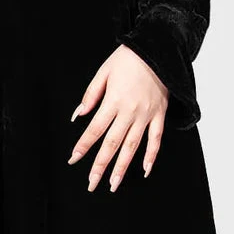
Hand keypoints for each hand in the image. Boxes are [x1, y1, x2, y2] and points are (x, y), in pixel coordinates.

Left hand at [68, 45, 168, 190]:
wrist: (157, 48)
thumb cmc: (128, 58)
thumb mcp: (103, 72)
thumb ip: (90, 95)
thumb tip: (78, 115)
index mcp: (113, 101)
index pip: (95, 129)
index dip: (83, 146)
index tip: (74, 159)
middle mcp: (130, 112)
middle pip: (112, 144)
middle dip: (100, 166)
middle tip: (92, 183)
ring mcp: (146, 115)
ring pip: (132, 147)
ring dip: (122, 167)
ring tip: (113, 184)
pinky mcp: (159, 115)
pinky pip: (156, 139)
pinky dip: (151, 156)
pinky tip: (145, 171)